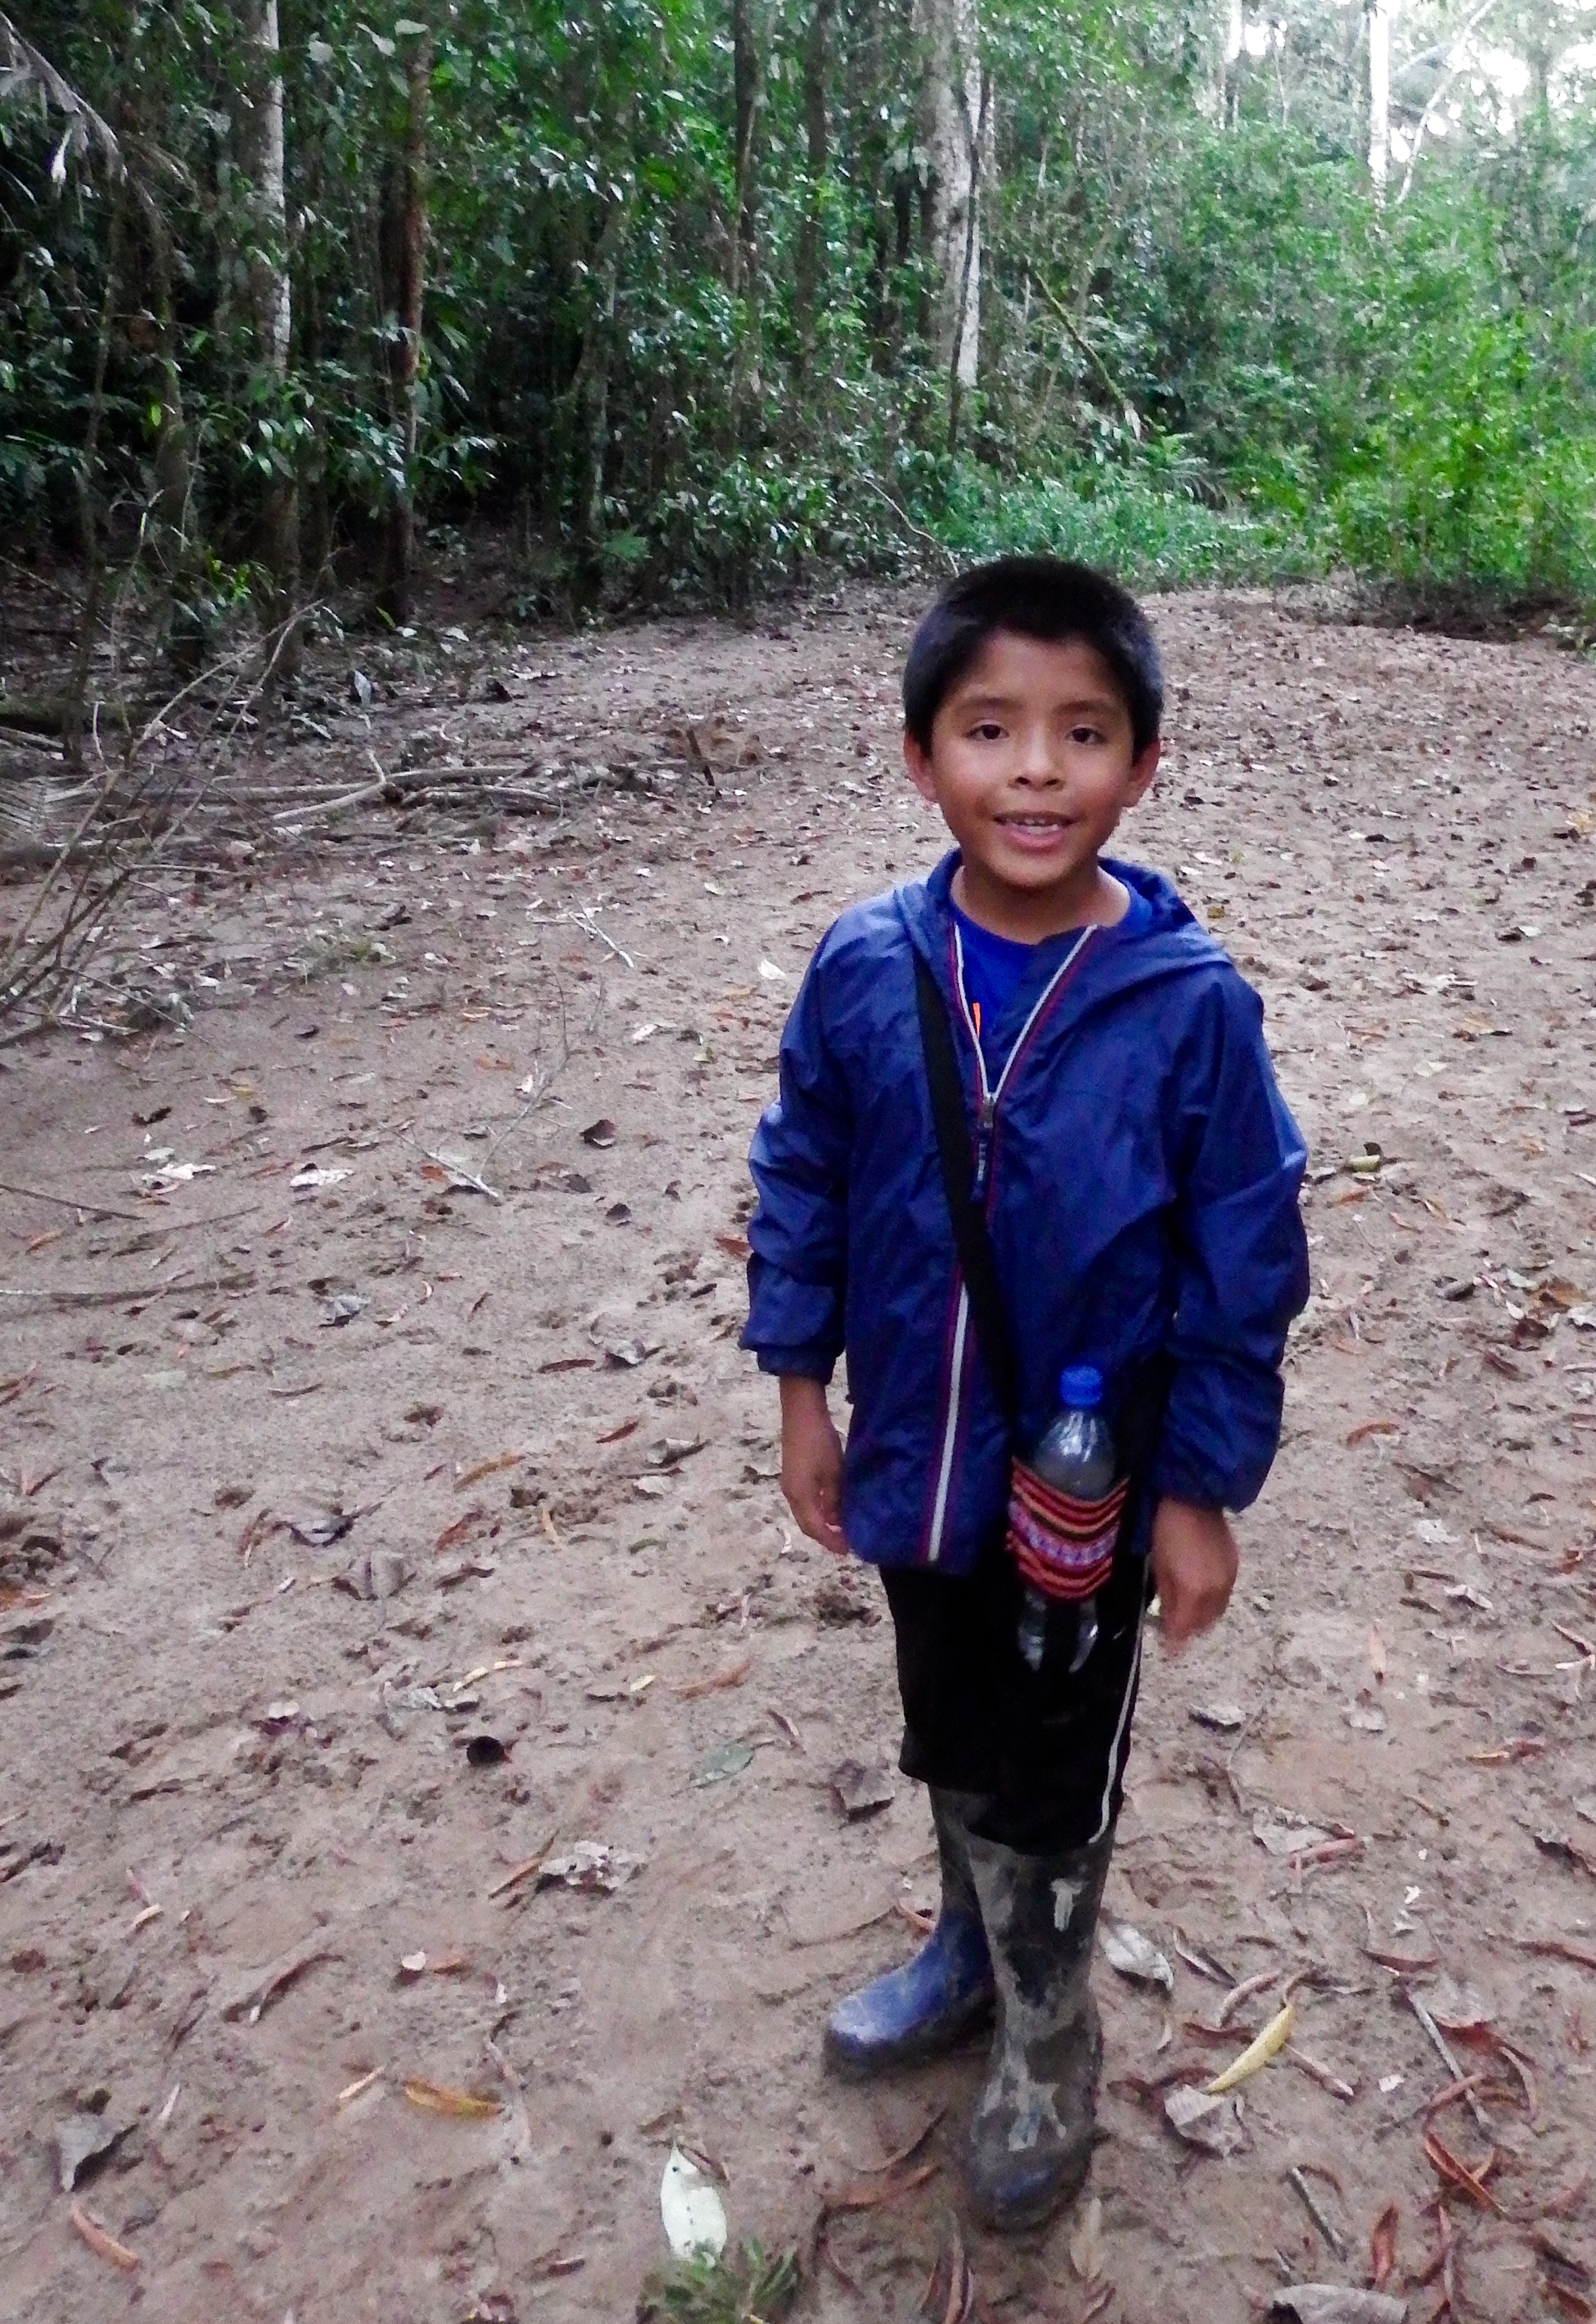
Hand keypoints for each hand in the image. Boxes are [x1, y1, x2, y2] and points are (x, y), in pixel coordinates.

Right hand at [779, 1375, 848, 1555]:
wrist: (802, 1412)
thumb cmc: (819, 1442)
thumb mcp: (833, 1472)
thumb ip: (836, 1499)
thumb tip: (839, 1519)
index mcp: (800, 1496)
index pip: (815, 1529)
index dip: (830, 1541)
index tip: (847, 1549)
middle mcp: (791, 1494)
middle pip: (807, 1523)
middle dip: (826, 1535)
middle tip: (846, 1541)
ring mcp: (790, 1484)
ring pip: (806, 1512)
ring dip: (822, 1522)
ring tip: (843, 1526)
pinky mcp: (793, 1475)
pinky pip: (806, 1500)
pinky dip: (819, 1508)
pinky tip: (834, 1506)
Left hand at [1150, 1499, 1237, 1650]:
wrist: (1195, 1500)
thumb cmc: (1168, 1532)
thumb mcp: (1160, 1567)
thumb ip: (1168, 1600)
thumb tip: (1170, 1626)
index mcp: (1195, 1591)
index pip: (1186, 1628)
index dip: (1176, 1642)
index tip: (1169, 1651)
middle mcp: (1217, 1590)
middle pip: (1205, 1624)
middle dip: (1190, 1630)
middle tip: (1175, 1627)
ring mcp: (1229, 1579)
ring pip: (1217, 1612)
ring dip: (1202, 1617)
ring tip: (1187, 1611)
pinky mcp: (1235, 1568)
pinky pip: (1224, 1595)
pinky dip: (1212, 1601)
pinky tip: (1200, 1593)